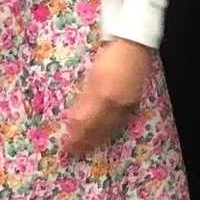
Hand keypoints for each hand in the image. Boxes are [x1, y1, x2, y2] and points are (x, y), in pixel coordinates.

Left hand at [61, 38, 152, 160]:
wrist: (133, 47)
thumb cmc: (108, 57)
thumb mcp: (91, 76)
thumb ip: (84, 98)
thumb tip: (74, 118)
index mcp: (101, 95)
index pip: (84, 123)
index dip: (75, 136)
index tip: (65, 145)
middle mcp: (115, 104)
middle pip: (97, 130)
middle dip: (84, 142)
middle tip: (74, 152)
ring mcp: (126, 105)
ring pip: (110, 129)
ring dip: (97, 140)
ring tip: (88, 148)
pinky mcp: (134, 104)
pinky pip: (120, 123)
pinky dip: (111, 131)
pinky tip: (105, 135)